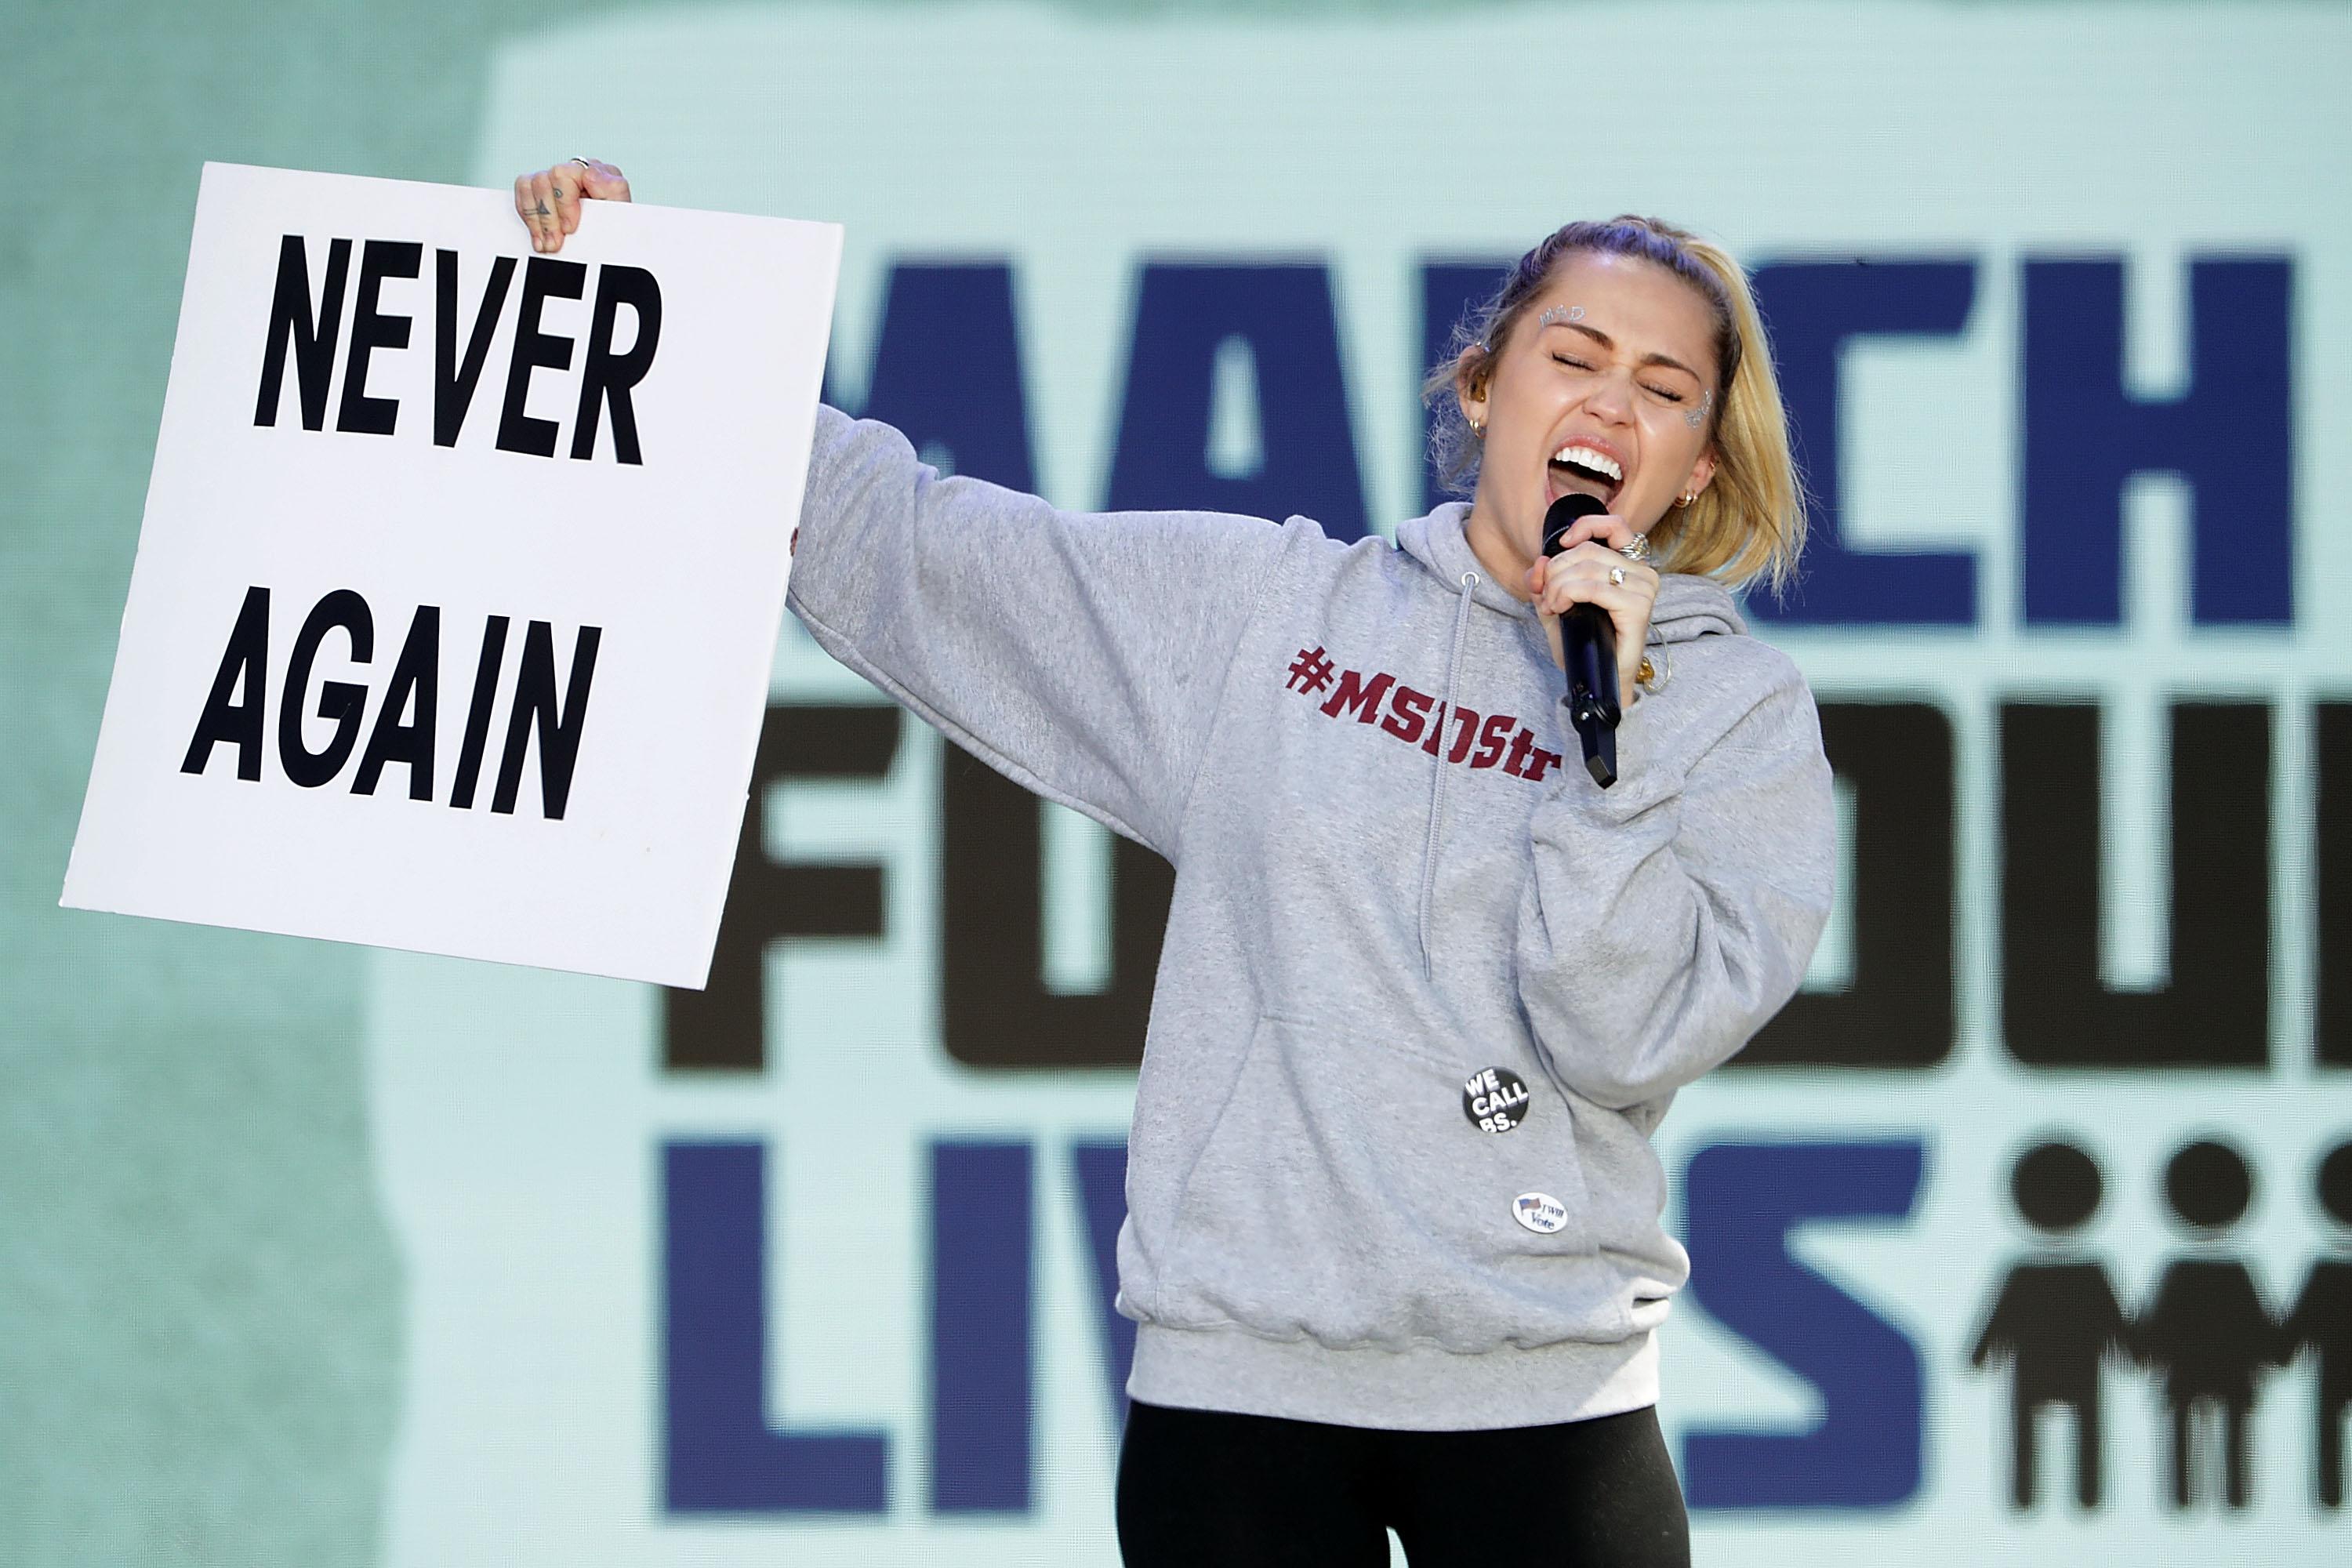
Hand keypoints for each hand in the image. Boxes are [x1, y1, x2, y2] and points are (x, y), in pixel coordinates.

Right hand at [513, 158, 631, 252]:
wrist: (614, 243)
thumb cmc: (618, 228)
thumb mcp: (622, 212)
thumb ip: (613, 189)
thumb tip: (590, 174)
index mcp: (595, 171)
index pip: (566, 173)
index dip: (564, 203)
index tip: (570, 228)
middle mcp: (573, 171)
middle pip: (543, 179)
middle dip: (548, 217)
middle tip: (555, 243)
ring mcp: (554, 179)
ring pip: (528, 184)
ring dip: (536, 219)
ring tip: (547, 244)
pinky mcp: (539, 190)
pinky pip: (522, 192)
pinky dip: (528, 216)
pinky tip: (538, 236)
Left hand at [1524, 514, 1659, 710]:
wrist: (1599, 680)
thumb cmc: (1584, 642)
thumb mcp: (1557, 605)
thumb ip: (1545, 582)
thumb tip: (1538, 562)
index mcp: (1629, 565)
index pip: (1614, 526)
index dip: (1585, 526)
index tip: (1562, 545)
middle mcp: (1642, 572)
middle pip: (1587, 551)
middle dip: (1556, 571)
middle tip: (1546, 596)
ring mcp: (1644, 588)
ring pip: (1586, 568)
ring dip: (1558, 586)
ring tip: (1552, 607)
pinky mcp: (1638, 606)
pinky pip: (1593, 588)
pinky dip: (1567, 595)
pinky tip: (1559, 609)